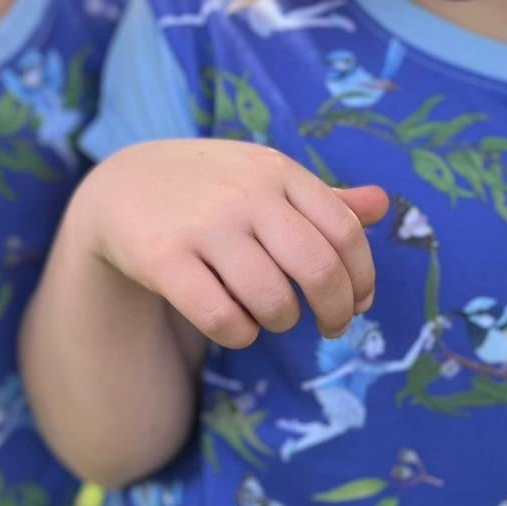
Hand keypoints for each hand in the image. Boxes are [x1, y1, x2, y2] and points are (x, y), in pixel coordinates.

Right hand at [79, 140, 387, 347]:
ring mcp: (203, 225)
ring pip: (272, 301)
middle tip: (333, 327)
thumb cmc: (212, 189)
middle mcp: (243, 193)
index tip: (360, 302)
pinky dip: (240, 333)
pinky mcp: (164, 259)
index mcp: (276, 172)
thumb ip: (323, 199)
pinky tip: (236, 324)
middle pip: (317, 268)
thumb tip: (383, 204)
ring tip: (273, 316)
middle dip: (336, 311)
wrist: (123, 188)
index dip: (362, 277)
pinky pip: (223, 318)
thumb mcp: (265, 180)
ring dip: (282, 322)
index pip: (344, 231)